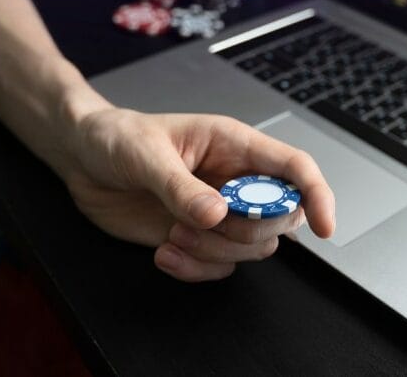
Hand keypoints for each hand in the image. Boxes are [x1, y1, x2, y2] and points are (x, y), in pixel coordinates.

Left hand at [55, 107, 334, 281]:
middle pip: (279, 217)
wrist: (83, 157)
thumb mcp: (145, 154)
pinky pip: (219, 266)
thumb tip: (218, 214)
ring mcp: (219, 212)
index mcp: (235, 145)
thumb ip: (181, 186)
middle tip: (198, 224)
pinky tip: (164, 252)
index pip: (294, 168)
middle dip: (245, 232)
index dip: (317, 195)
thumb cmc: (117, 137)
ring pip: (252, 247)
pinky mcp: (197, 237)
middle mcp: (235, 180)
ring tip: (172, 234)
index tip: (324, 225)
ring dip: (214, 253)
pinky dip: (194, 269)